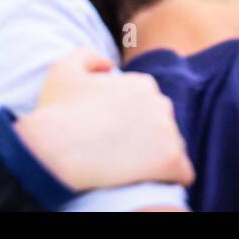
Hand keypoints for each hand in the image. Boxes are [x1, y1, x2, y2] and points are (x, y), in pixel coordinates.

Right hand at [14, 48, 193, 191]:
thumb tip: (109, 65)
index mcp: (141, 84)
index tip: (111, 133)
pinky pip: (183, 172)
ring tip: (129, 169)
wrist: (55, 150)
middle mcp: (160, 103)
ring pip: (172, 148)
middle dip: (147, 137)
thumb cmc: (56, 111)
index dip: (130, 120)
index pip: (147, 104)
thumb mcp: (62, 69)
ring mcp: (167, 131)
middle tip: (119, 152)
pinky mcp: (170, 160)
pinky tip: (150, 181)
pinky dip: (170, 177)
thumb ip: (87, 57)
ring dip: (156, 158)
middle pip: (162, 125)